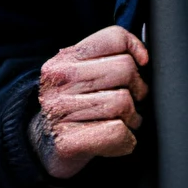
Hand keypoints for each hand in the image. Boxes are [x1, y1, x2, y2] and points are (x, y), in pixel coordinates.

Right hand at [29, 26, 148, 178]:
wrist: (44, 149)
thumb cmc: (73, 110)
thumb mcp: (81, 75)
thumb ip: (105, 59)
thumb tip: (142, 55)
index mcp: (64, 60)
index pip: (113, 38)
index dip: (135, 49)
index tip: (140, 64)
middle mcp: (58, 81)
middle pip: (125, 69)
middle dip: (138, 89)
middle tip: (130, 102)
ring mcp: (59, 111)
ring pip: (123, 102)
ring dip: (132, 118)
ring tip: (122, 123)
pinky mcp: (67, 141)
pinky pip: (117, 132)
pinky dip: (126, 140)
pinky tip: (117, 141)